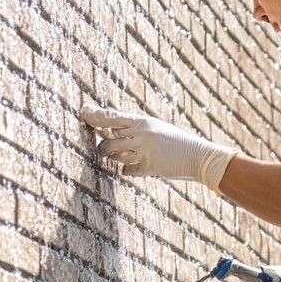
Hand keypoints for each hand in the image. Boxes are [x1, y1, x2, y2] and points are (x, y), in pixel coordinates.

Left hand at [80, 103, 238, 193]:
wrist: (198, 156)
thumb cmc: (175, 141)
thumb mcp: (155, 129)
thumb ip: (134, 130)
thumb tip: (108, 131)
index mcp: (142, 122)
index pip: (112, 117)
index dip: (95, 114)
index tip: (82, 110)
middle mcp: (141, 134)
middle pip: (107, 139)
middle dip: (100, 144)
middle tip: (98, 144)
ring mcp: (144, 151)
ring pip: (113, 156)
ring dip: (112, 158)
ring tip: (118, 157)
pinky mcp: (148, 167)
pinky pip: (126, 171)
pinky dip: (127, 171)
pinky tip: (134, 169)